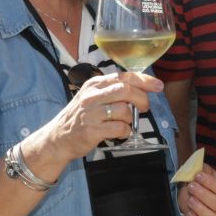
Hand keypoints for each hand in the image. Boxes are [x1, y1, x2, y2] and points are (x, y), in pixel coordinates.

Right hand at [31, 71, 160, 163]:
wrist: (57, 138)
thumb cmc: (80, 118)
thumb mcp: (92, 97)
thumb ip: (112, 91)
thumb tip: (141, 88)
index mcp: (94, 85)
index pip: (123, 77)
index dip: (144, 80)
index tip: (158, 86)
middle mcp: (92, 96)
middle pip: (126, 90)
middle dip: (141, 99)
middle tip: (144, 108)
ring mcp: (91, 113)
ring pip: (124, 110)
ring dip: (130, 119)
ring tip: (123, 123)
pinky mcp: (92, 130)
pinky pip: (120, 128)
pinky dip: (125, 132)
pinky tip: (119, 133)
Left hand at [178, 165, 215, 215]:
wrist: (189, 188)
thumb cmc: (198, 179)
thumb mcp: (201, 169)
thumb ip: (202, 168)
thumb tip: (199, 170)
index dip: (211, 184)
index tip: (198, 176)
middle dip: (203, 195)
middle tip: (191, 186)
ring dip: (200, 209)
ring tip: (190, 199)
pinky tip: (189, 212)